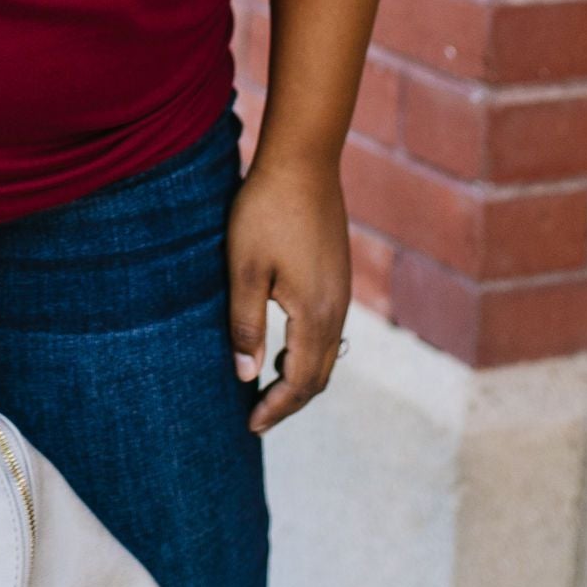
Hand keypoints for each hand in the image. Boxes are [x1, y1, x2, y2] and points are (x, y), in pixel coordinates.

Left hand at [226, 146, 352, 434]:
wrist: (304, 161)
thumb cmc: (266, 212)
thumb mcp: (244, 270)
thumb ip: (245, 325)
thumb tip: (247, 376)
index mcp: (316, 314)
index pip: (300, 381)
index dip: (276, 408)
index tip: (250, 426)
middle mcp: (337, 309)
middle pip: (320, 375)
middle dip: (290, 400)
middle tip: (257, 416)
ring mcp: (342, 291)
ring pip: (327, 353)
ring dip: (299, 376)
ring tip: (266, 386)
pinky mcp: (338, 275)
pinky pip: (329, 330)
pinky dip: (308, 351)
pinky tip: (283, 345)